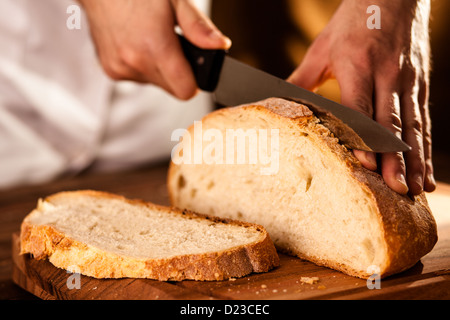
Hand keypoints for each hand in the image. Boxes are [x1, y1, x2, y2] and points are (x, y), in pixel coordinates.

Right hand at [78, 0, 230, 99]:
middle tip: (172, 44)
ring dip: (159, 68)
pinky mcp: (110, 70)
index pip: (185, 91)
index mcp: (154, 47)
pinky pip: (138, 78)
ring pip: (155, 83)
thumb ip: (198, 28)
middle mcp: (134, 63)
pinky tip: (137, 43)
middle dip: (177, 71)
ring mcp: (120, 68)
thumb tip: (220, 46)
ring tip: (151, 39)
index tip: (194, 66)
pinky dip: (142, 65)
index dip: (195, 80)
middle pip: (172, 88)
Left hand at [288, 0, 434, 194]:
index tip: (366, 165)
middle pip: (391, 123)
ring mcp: (408, 80)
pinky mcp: (420, 85)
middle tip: (396, 189)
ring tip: (416, 189)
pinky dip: (426, 149)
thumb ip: (301, 79)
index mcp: (358, 64)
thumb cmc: (352, 20)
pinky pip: (423, 121)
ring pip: (413, 126)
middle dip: (395, 159)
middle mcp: (387, 74)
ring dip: (415, 160)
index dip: (364, 138)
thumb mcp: (321, 48)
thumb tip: (274, 102)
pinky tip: (427, 171)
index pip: (361, 107)